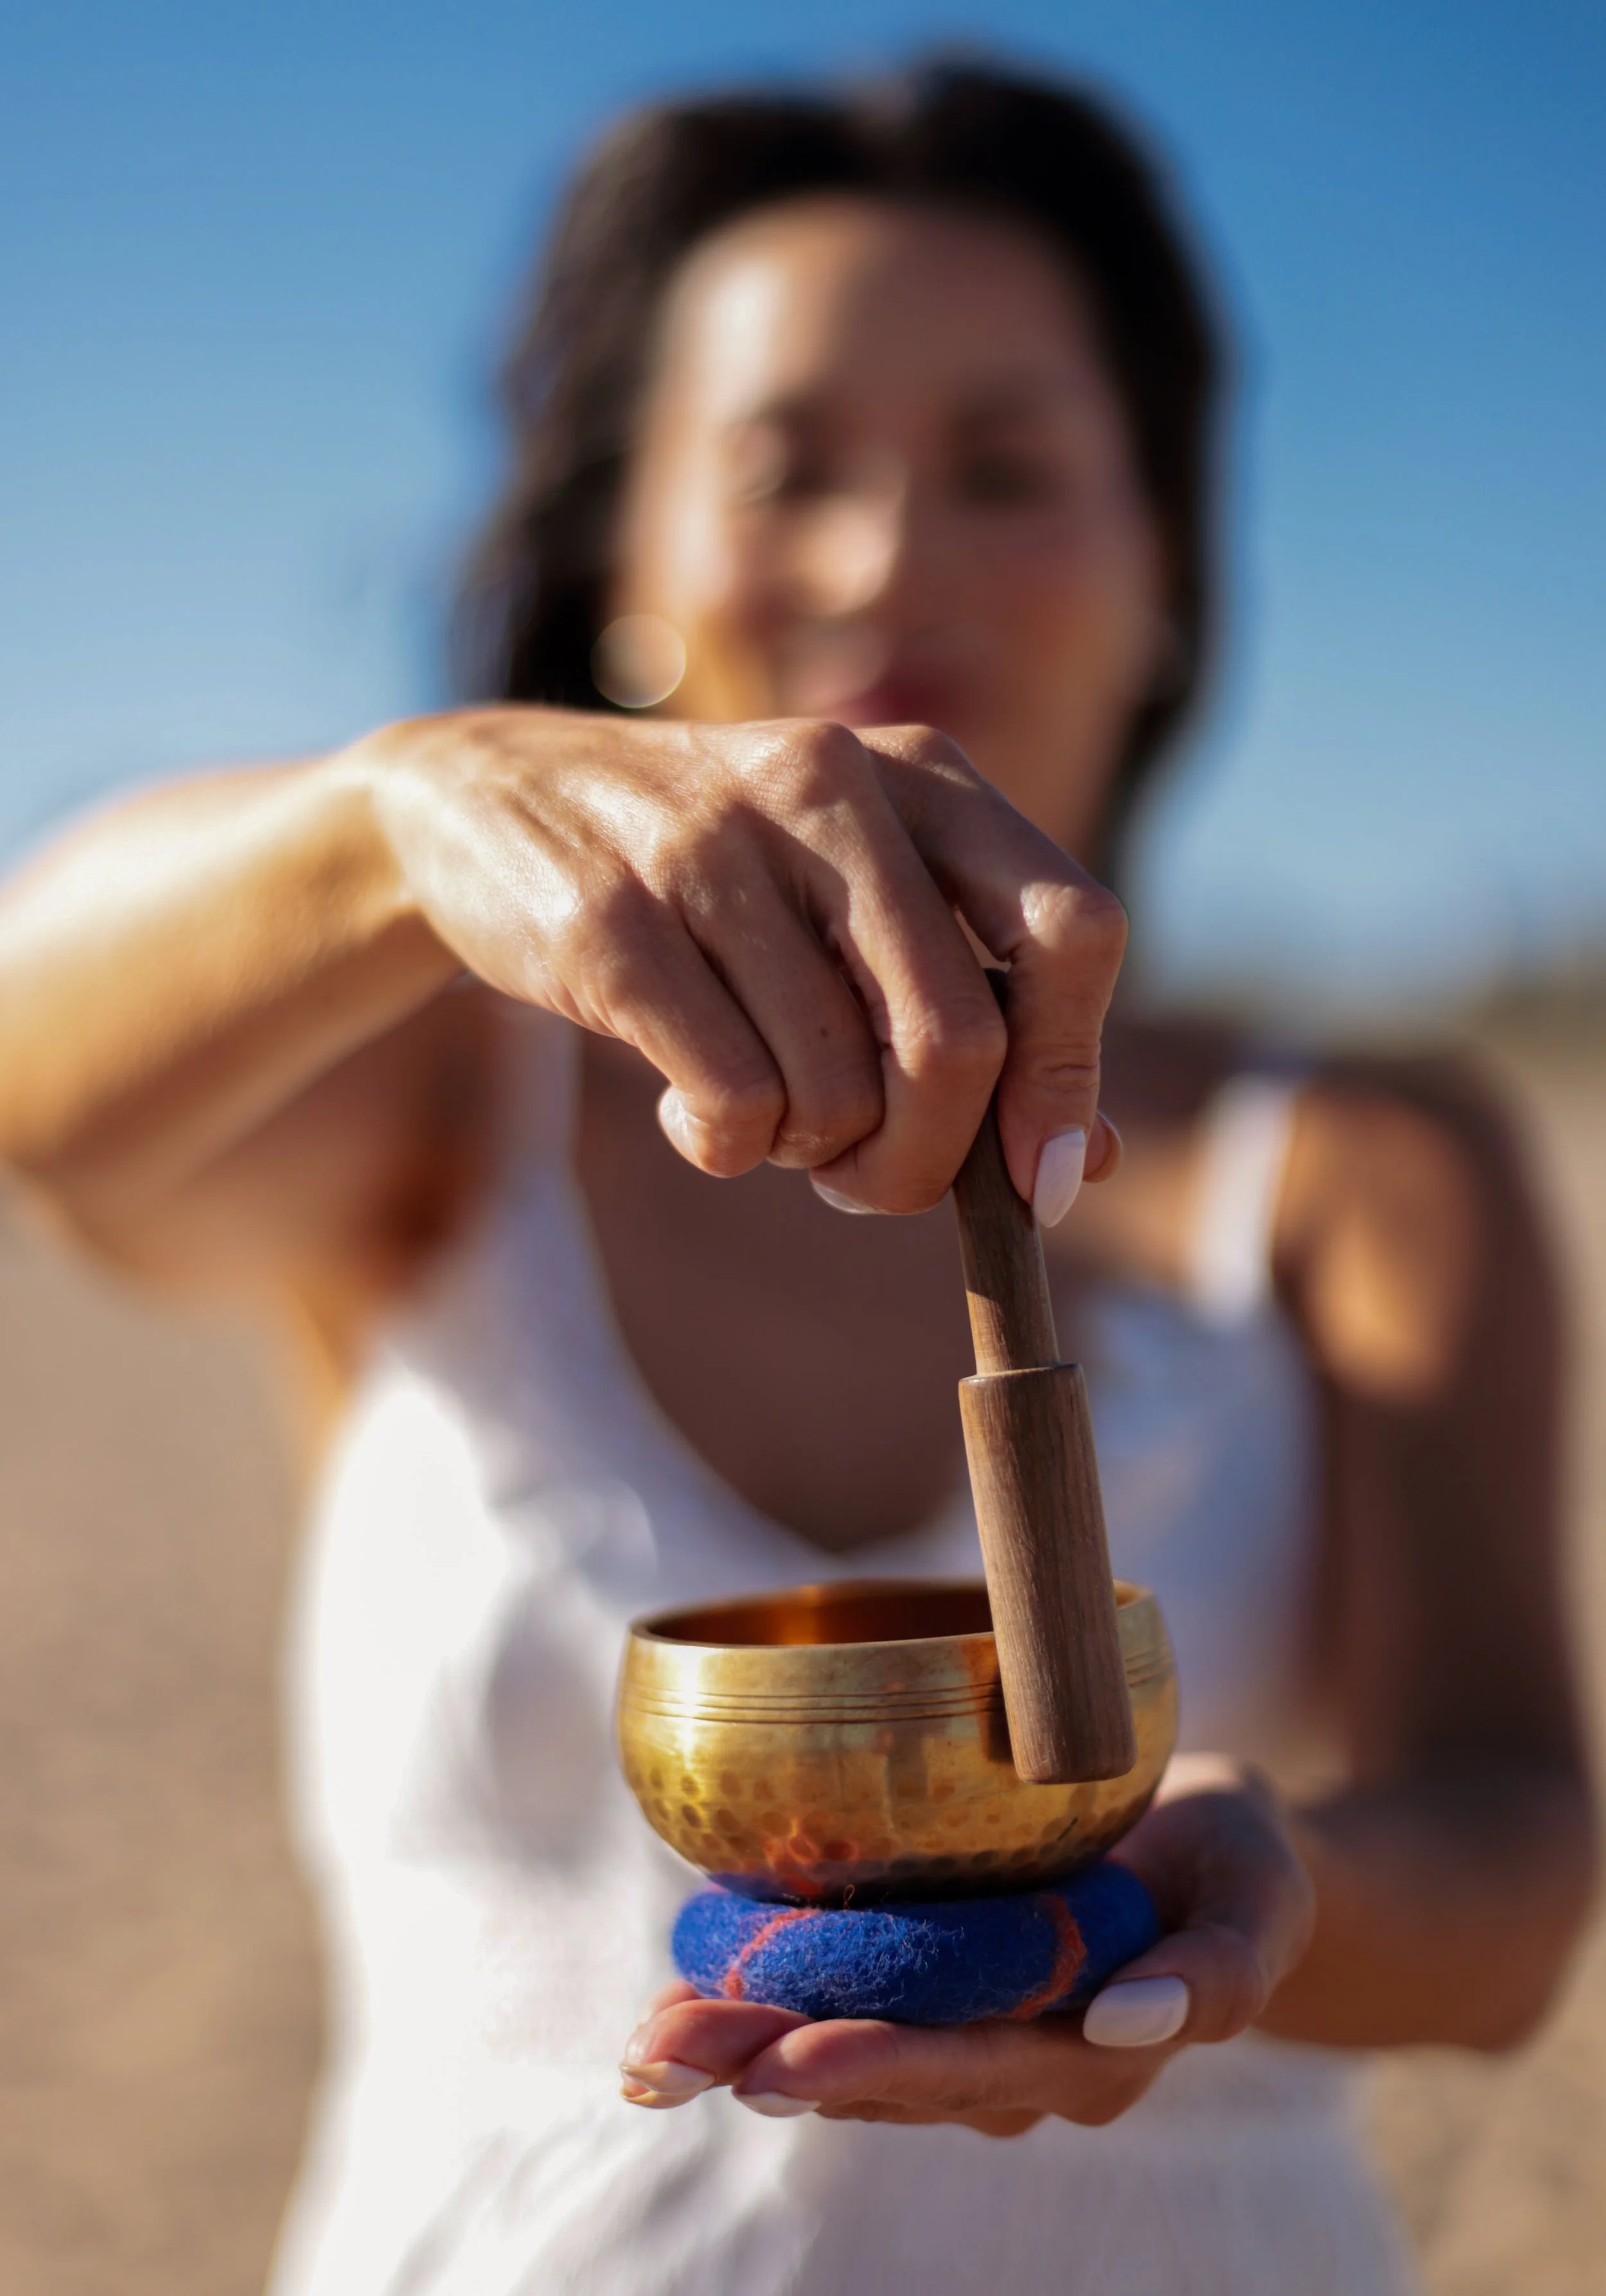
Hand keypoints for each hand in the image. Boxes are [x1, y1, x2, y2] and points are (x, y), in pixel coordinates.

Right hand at [358, 708, 1124, 1215]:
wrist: (483, 799)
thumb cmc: (712, 882)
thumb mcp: (853, 902)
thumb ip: (976, 1008)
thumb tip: (1084, 1166)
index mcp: (922, 776)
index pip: (1074, 932)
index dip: (1068, 1074)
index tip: (1035, 1177)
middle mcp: (829, 787)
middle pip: (957, 1042)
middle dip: (923, 1160)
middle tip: (865, 1180)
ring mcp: (711, 848)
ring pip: (835, 1092)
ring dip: (805, 1149)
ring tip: (757, 1105)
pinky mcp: (610, 923)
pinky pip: (730, 1103)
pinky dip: (724, 1145)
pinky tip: (688, 1108)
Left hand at [619, 1764, 1314, 2136]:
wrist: (1220, 1858)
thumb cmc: (1244, 1868)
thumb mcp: (1261, 1899)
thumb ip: (1219, 1970)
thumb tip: (1133, 2019)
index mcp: (1092, 2054)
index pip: (973, 2065)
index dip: (877, 2065)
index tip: (784, 2066)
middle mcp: (1017, 2063)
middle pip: (884, 2071)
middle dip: (769, 2063)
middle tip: (666, 2055)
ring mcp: (970, 2031)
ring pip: (846, 2049)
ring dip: (745, 2043)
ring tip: (649, 2042)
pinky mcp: (934, 1984)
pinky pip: (842, 2003)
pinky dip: (763, 2000)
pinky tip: (680, 1999)